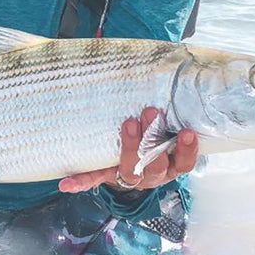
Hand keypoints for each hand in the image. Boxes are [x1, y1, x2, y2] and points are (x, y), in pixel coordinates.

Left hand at [57, 107, 197, 193]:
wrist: (132, 164)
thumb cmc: (154, 138)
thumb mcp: (168, 130)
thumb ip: (173, 113)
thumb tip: (173, 70)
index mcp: (171, 165)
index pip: (184, 162)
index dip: (187, 149)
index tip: (187, 131)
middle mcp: (154, 175)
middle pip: (156, 165)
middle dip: (154, 138)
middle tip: (151, 112)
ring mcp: (130, 177)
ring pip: (131, 170)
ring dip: (129, 146)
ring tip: (128, 124)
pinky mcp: (106, 176)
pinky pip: (94, 179)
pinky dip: (81, 181)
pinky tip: (67, 183)